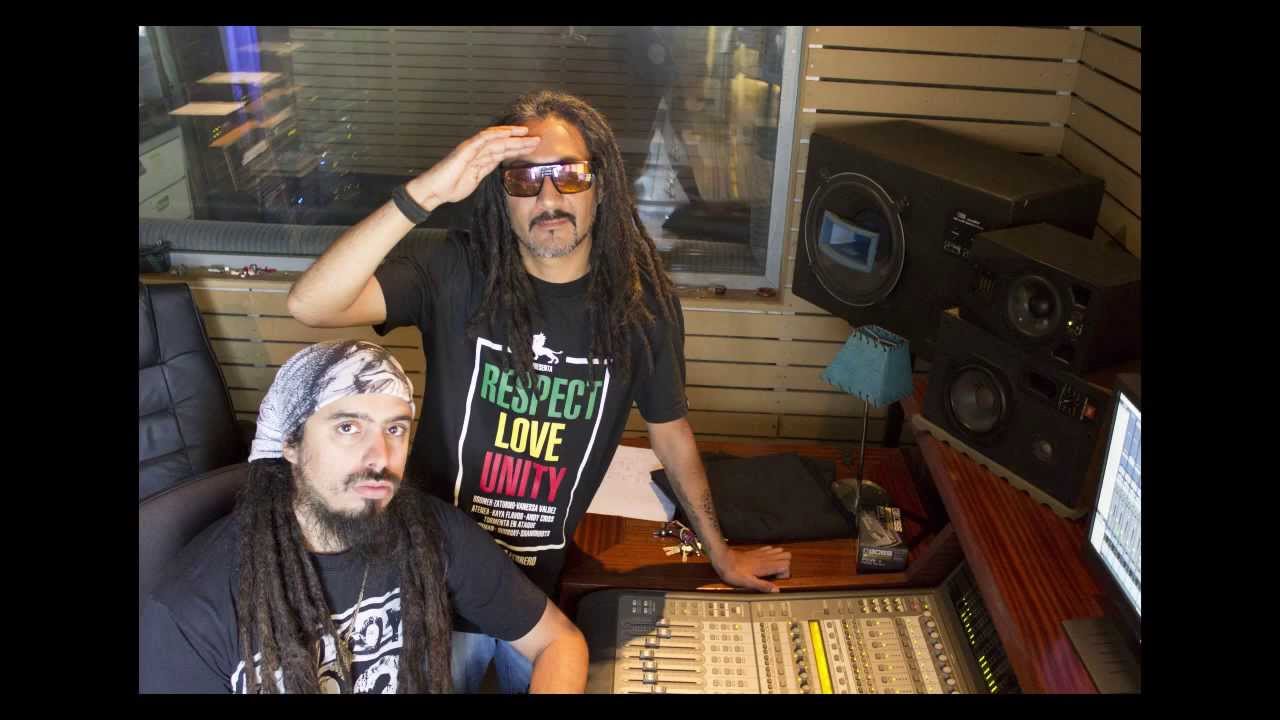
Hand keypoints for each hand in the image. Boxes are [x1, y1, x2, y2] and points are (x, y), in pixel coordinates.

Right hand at [406, 125, 541, 208]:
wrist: (434, 191)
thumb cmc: (451, 187)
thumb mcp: (475, 180)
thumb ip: (485, 171)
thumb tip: (499, 167)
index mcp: (481, 159)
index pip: (503, 151)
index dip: (518, 149)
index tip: (533, 148)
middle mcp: (478, 151)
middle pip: (503, 144)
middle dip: (521, 142)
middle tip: (538, 140)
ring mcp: (472, 148)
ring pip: (497, 140)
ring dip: (513, 137)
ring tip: (528, 135)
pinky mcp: (466, 149)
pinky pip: (483, 138)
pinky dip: (497, 134)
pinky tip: (509, 133)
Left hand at [709, 546, 791, 592]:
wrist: (723, 558)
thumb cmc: (734, 572)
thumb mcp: (748, 583)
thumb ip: (763, 586)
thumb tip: (776, 590)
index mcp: (765, 567)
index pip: (786, 565)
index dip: (785, 573)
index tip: (778, 579)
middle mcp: (766, 558)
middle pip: (786, 556)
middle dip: (786, 564)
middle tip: (777, 573)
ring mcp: (761, 553)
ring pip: (779, 551)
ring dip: (780, 558)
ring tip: (774, 567)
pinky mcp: (755, 551)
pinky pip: (769, 549)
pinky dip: (772, 552)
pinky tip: (769, 557)